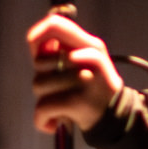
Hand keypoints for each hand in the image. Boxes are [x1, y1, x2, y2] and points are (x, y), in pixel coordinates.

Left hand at [27, 14, 123, 133]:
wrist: (113, 119)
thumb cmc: (90, 89)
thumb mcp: (82, 63)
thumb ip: (59, 50)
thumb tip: (35, 41)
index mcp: (91, 44)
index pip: (56, 25)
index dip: (37, 34)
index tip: (34, 48)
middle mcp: (90, 57)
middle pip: (39, 62)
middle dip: (41, 78)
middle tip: (57, 89)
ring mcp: (85, 79)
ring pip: (38, 85)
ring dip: (43, 100)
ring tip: (61, 106)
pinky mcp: (78, 101)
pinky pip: (43, 107)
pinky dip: (43, 120)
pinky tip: (54, 123)